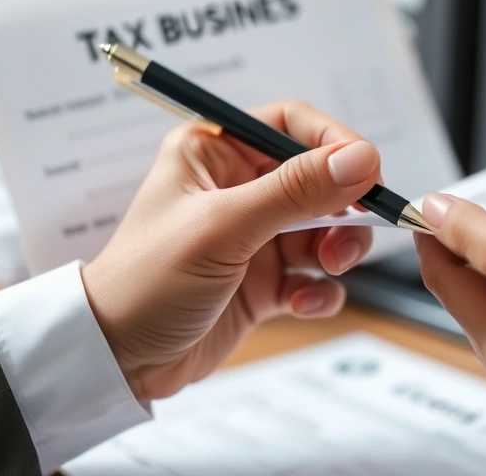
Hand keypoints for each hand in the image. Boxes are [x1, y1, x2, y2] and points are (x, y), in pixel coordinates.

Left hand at [82, 101, 381, 401]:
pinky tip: (301, 304)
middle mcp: (239, 188)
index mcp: (215, 152)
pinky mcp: (264, 281)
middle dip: (343, 207)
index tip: (368, 172)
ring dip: (338, 250)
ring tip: (328, 269)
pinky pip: (315, 275)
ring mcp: (255, 236)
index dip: (335, 143)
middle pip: (319, 179)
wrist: (116, 362)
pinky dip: (319, 290)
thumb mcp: (222, 227)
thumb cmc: (145, 282)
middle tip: (351, 234)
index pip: (291, 124)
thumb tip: (361, 158)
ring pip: (326, 229)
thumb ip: (295, 191)